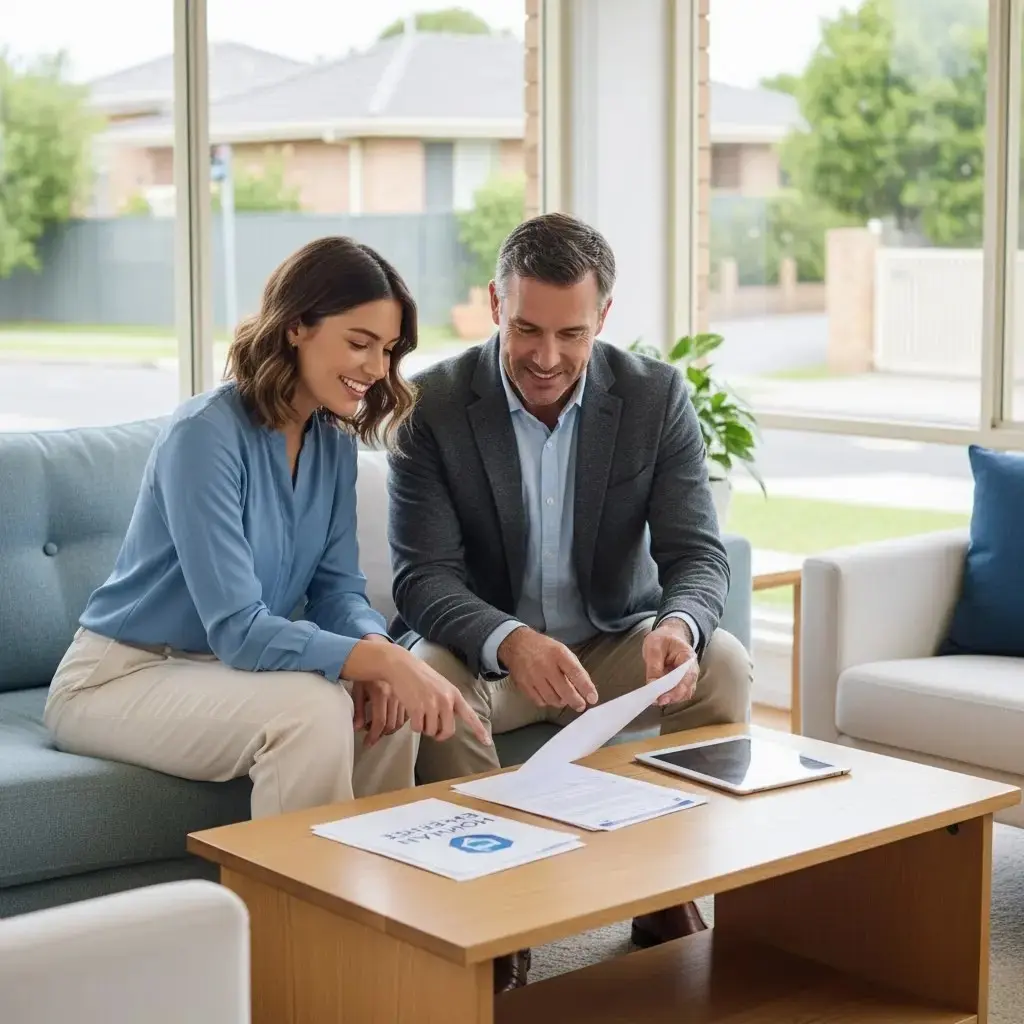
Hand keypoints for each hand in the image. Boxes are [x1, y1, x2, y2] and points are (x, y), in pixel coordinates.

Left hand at [352, 679, 407, 746]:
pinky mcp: (409, 694)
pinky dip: (400, 721)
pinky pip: (407, 714)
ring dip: (391, 729)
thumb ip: (359, 710)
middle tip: (373, 736)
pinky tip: (392, 719)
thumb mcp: (359, 689)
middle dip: (382, 734)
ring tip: (381, 728)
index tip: (367, 744)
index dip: (373, 736)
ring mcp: (403, 695)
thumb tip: (357, 728)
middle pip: (392, 724)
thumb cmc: (367, 674)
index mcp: (380, 693)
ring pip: (401, 721)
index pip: (379, 721)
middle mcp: (394, 695)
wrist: (382, 657)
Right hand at [369, 646, 489, 744]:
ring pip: (431, 731)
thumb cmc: (421, 677)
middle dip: (439, 735)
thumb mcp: (442, 686)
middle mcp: (446, 700)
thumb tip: (449, 720)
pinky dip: (414, 725)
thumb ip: (449, 702)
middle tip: (434, 732)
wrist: (402, 666)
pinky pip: (417, 729)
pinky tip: (411, 712)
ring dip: (424, 727)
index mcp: (455, 694)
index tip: (487, 743)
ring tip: (419, 712)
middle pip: (448, 731)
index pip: (470, 715)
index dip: (479, 730)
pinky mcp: (417, 708)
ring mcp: (432, 704)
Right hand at [497, 628, 598, 711]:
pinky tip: (550, 695)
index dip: (586, 688)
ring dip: (561, 702)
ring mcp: (533, 677)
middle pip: (564, 690)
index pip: (576, 673)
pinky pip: (540, 701)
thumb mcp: (562, 651)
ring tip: (564, 698)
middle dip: (576, 701)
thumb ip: (574, 668)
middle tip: (581, 705)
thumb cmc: (544, 649)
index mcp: (558, 654)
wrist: (517, 644)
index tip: (593, 698)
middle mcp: (545, 665)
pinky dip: (548, 702)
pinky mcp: (524, 685)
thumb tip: (586, 689)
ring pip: (552, 699)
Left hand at [643, 619, 698, 705]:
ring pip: (683, 694)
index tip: (662, 698)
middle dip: (672, 697)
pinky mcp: (680, 682)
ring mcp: (687, 677)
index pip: (687, 677)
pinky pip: (678, 694)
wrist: (668, 635)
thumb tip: (651, 686)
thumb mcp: (654, 647)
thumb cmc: (662, 638)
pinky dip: (668, 697)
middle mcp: (691, 670)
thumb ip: (653, 666)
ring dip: (670, 699)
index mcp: (688, 657)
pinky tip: (657, 697)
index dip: (676, 690)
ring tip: (654, 699)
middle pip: (687, 689)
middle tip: (656, 701)